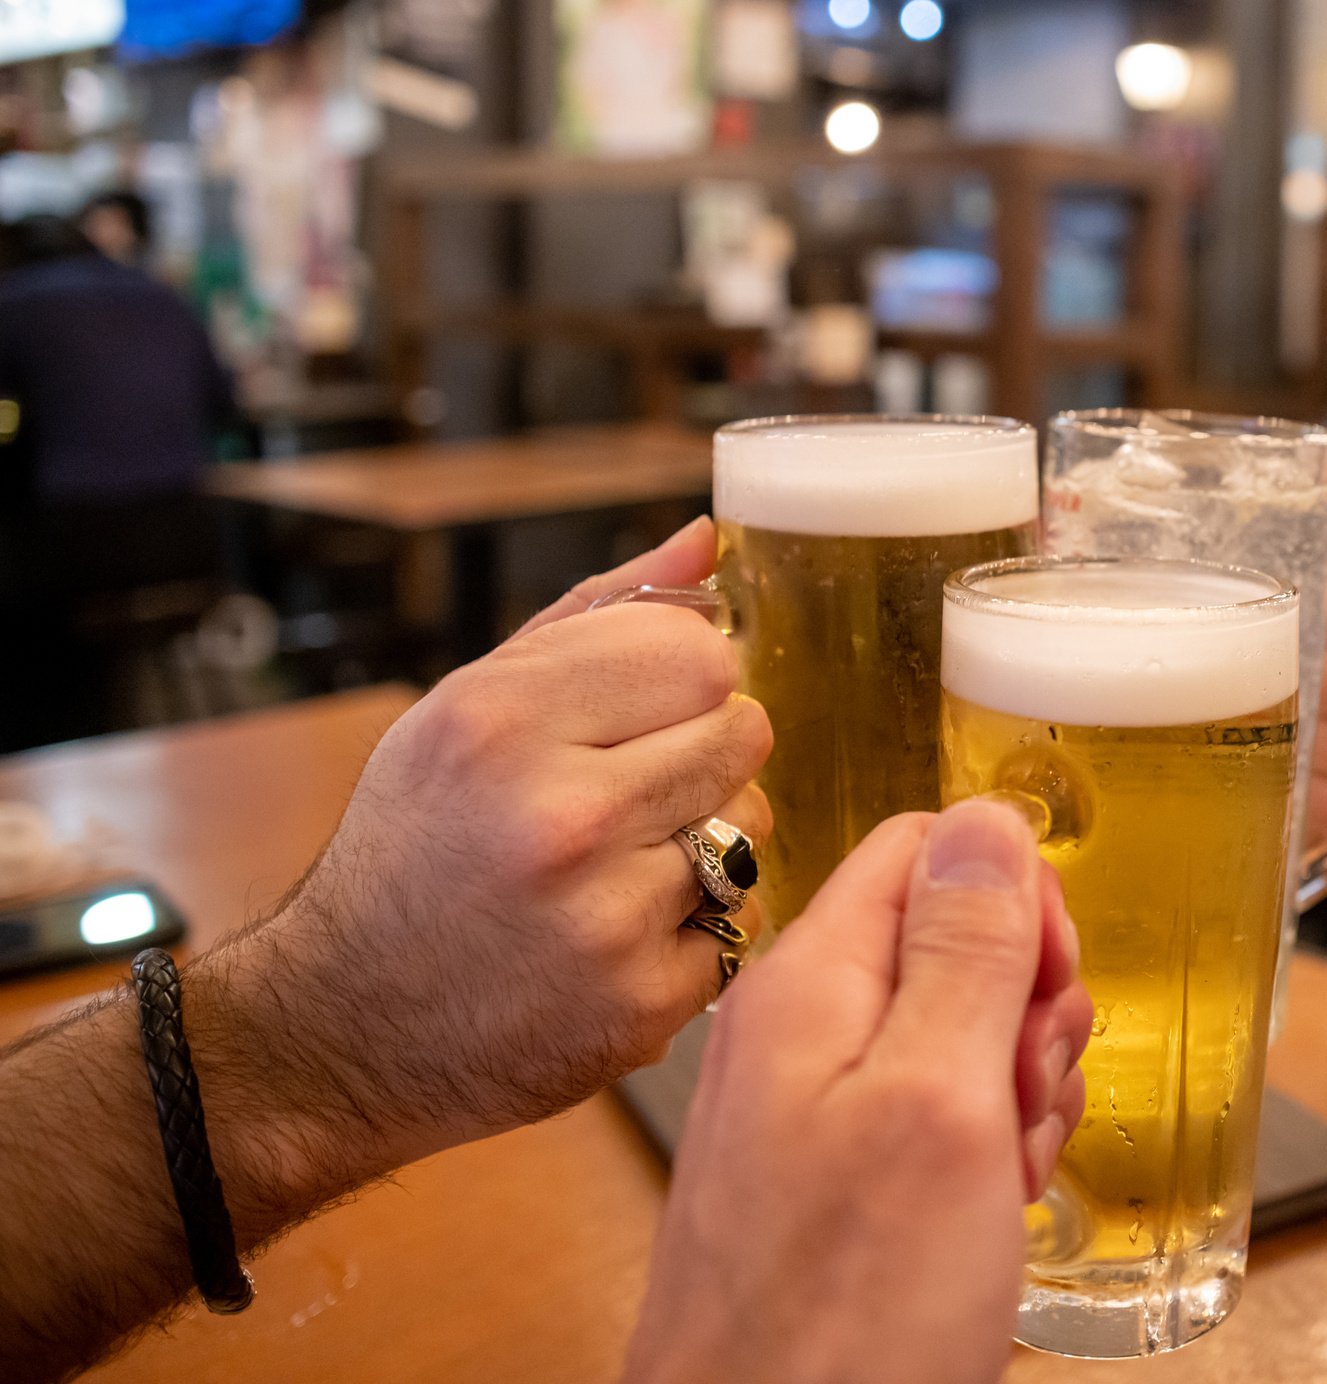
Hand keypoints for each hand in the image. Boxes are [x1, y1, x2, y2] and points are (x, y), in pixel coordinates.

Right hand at [204, 517, 774, 1202]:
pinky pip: (738, 928)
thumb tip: (709, 541)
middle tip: (633, 796)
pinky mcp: (639, 1003)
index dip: (685, 682)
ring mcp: (604, 916)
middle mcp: (559, 814)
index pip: (702, 654)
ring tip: (615, 870)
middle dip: (703, 757)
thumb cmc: (416, 847)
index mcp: (504, 720)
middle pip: (741, 734)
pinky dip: (692, 934)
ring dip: (705, 846)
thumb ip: (599, 617)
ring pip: (749, 831)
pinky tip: (616, 939)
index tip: (645, 715)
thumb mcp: (471, 708)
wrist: (337, 1025)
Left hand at [625, 799, 1092, 1383]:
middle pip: (947, 942)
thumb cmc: (841, 1318)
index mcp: (812, 985)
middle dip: (1025, 1008)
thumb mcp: (940, 1102)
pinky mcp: (825, 1181)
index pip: (926, 849)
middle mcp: (798, 1032)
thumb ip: (965, 949)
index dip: (1015, 902)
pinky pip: (928, 1118)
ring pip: (952, 1035)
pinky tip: (985, 1215)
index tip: (1048, 987)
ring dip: (1013, 1090)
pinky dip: (980, 1155)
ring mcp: (807, 1109)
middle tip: (1025, 1096)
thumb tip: (990, 817)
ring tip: (1005, 1173)